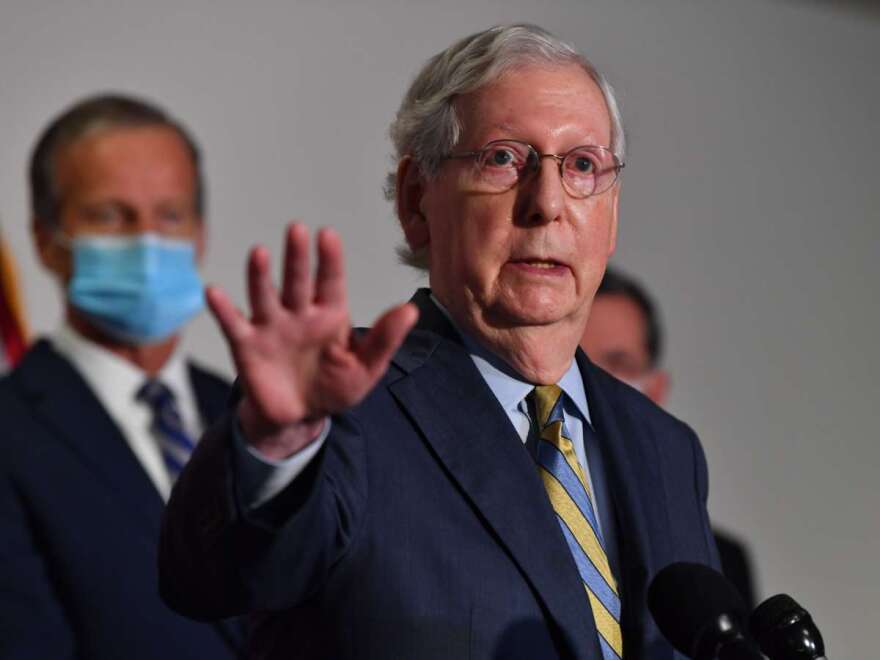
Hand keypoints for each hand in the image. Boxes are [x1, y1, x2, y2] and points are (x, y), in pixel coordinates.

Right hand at [206, 223, 417, 458]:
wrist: (298, 419)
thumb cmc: (334, 387)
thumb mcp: (366, 368)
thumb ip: (384, 339)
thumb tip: (411, 310)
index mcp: (330, 315)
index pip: (331, 282)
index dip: (330, 260)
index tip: (328, 235)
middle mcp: (299, 313)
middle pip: (297, 280)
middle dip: (297, 257)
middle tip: (297, 229)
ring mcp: (271, 327)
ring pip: (265, 295)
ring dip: (261, 275)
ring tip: (260, 253)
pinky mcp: (247, 345)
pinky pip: (234, 324)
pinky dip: (223, 310)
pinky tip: (214, 293)